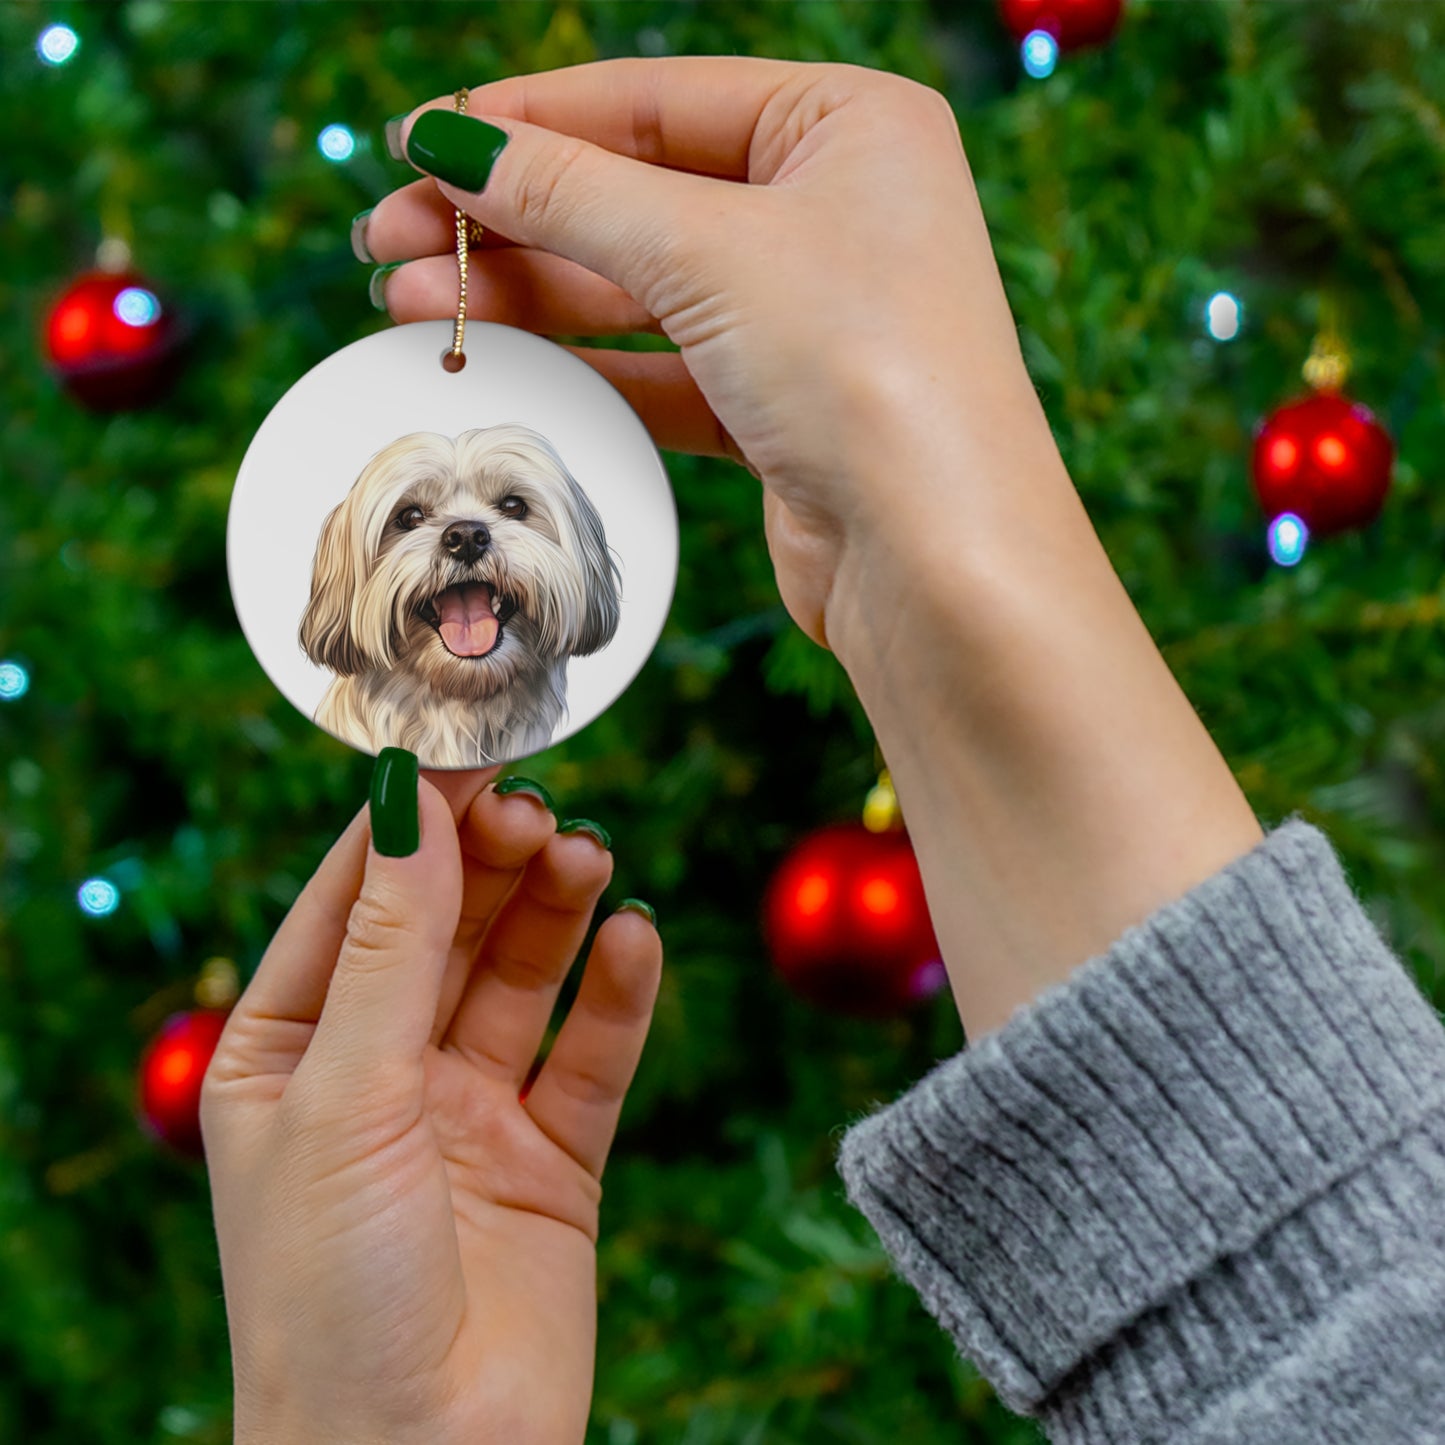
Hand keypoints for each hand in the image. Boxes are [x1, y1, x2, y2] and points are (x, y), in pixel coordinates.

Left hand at [201, 765, 661, 1444]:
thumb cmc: (330, 1294)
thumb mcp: (344, 1095)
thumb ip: (390, 947)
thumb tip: (408, 802)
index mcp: (290, 1053)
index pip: (352, 903)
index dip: (409, 825)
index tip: (467, 751)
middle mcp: (380, 1073)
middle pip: (447, 928)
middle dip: (491, 863)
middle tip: (541, 809)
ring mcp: (470, 1114)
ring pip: (522, 978)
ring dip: (556, 911)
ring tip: (589, 858)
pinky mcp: (552, 1160)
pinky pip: (591, 1055)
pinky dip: (617, 994)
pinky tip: (635, 939)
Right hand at [361, 56, 1058, 658]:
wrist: (938, 560)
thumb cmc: (864, 371)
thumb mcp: (708, 251)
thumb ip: (572, 192)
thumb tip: (452, 142)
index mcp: (848, 125)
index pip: (655, 100)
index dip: (527, 120)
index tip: (418, 141)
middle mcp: (834, 211)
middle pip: (636, 194)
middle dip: (508, 217)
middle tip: (387, 239)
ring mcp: (809, 314)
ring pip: (639, 287)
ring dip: (525, 295)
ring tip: (407, 303)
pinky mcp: (782, 408)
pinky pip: (661, 368)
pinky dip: (580, 365)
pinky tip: (493, 359)